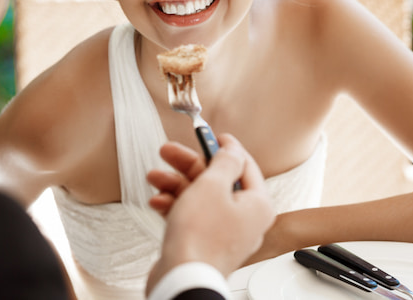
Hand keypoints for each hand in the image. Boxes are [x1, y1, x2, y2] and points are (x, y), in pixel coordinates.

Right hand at [145, 134, 273, 293]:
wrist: (182, 278)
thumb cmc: (201, 235)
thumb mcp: (213, 185)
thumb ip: (224, 162)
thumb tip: (232, 149)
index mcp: (258, 204)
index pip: (245, 165)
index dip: (225, 147)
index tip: (211, 135)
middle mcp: (245, 220)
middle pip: (217, 181)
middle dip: (189, 165)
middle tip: (168, 151)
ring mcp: (224, 234)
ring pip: (200, 198)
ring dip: (175, 184)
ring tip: (154, 176)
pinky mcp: (204, 244)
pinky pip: (192, 218)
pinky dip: (174, 207)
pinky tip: (157, 201)